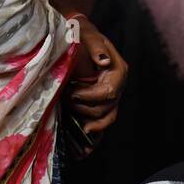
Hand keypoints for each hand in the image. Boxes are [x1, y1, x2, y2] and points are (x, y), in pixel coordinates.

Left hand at [62, 15, 127, 151]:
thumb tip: (102, 61)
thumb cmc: (79, 31)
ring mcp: (110, 96)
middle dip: (85, 109)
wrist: (74, 33)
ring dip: (88, 124)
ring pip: (105, 118)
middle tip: (65, 103)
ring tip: (70, 124)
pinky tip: (81, 151)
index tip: (71, 93)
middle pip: (107, 108)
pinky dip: (92, 137)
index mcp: (117, 69)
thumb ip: (94, 45)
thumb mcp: (84, 32)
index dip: (90, 96)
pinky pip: (100, 123)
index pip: (109, 91)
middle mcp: (117, 85)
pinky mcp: (100, 103)